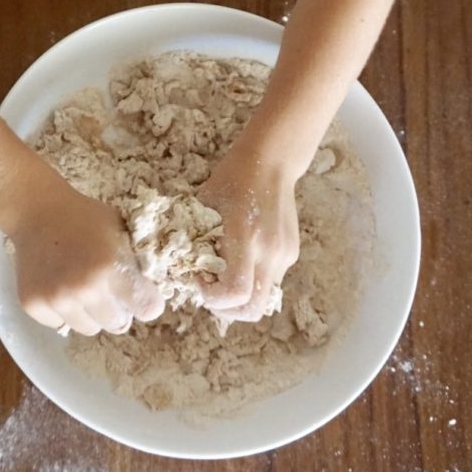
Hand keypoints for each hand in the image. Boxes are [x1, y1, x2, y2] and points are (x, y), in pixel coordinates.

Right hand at [8, 183, 164, 335]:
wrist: (37, 210)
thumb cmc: (84, 216)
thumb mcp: (119, 229)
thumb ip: (135, 260)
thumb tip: (152, 289)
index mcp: (111, 267)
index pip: (148, 309)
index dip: (147, 302)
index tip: (141, 296)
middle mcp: (85, 289)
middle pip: (119, 325)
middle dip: (119, 310)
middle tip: (108, 290)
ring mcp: (57, 300)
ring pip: (89, 329)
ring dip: (90, 313)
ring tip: (81, 287)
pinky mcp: (34, 305)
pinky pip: (59, 324)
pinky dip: (62, 311)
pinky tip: (58, 285)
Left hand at [196, 140, 299, 324]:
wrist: (271, 162)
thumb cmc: (230, 179)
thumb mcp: (203, 204)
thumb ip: (194, 238)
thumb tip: (179, 268)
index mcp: (244, 236)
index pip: (234, 292)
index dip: (212, 297)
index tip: (198, 277)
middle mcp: (269, 251)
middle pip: (252, 309)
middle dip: (228, 309)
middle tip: (211, 291)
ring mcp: (284, 254)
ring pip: (263, 299)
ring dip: (241, 296)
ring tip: (224, 273)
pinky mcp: (291, 253)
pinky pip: (270, 281)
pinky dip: (253, 280)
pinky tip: (241, 258)